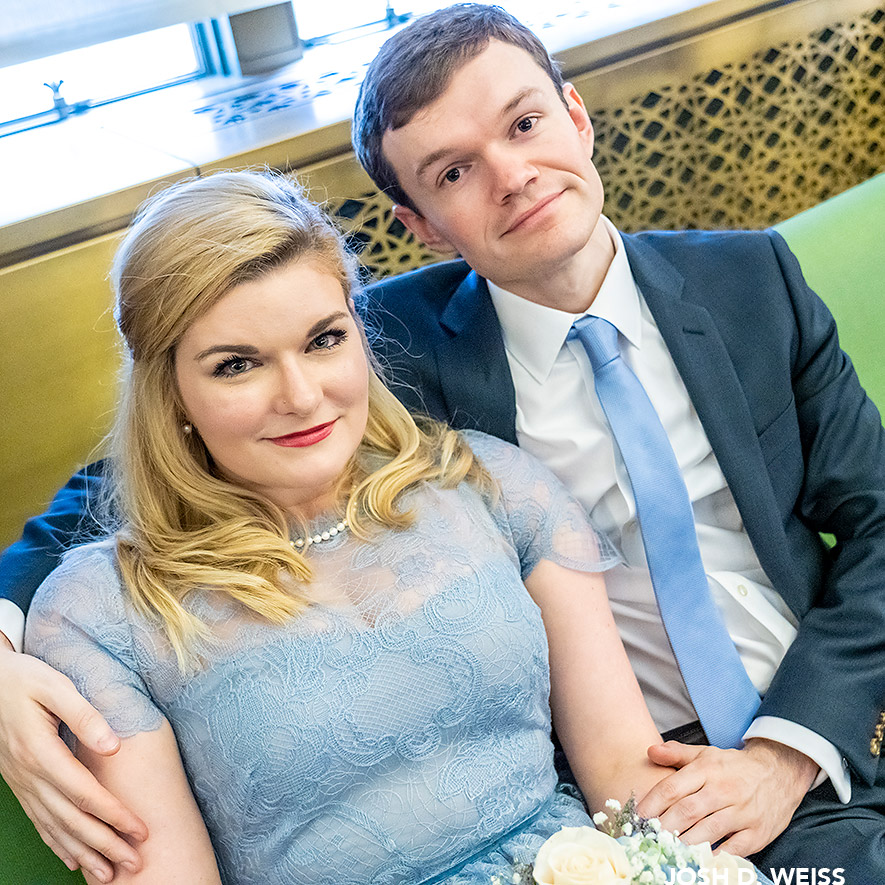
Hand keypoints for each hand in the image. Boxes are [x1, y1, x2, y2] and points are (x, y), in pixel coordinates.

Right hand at [0, 640, 147, 881]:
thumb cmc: (27, 680)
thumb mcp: (56, 687)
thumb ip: (85, 716)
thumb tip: (113, 747)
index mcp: (41, 752)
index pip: (84, 793)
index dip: (113, 814)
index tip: (140, 829)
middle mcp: (30, 775)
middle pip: (71, 819)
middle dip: (104, 844)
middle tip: (134, 863)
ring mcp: (23, 784)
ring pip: (55, 827)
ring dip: (84, 852)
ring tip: (109, 873)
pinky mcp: (21, 785)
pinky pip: (40, 822)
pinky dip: (58, 845)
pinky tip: (74, 860)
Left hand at [636, 737, 817, 855]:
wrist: (779, 773)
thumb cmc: (733, 767)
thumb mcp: (705, 753)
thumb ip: (676, 753)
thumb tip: (650, 751)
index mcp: (707, 769)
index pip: (674, 787)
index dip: (653, 803)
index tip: (637, 816)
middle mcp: (723, 790)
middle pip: (687, 811)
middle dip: (665, 827)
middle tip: (647, 838)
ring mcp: (742, 812)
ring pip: (708, 831)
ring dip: (685, 843)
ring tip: (666, 850)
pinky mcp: (758, 832)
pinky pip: (734, 848)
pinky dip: (716, 856)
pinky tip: (700, 860)